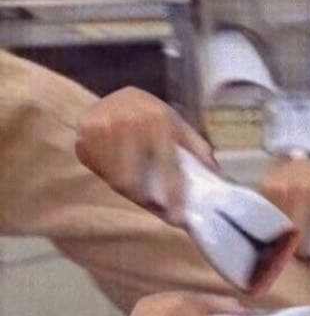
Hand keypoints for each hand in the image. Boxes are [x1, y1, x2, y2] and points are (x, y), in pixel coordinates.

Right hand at [76, 87, 216, 224]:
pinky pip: (99, 171)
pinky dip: (110, 178)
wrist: (113, 96)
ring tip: (138, 188)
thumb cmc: (152, 115)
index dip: (172, 195)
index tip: (177, 219)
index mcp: (160, 120)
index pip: (168, 166)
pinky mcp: (85, 135)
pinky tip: (118, 171)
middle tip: (156, 206)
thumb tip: (218, 177)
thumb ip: (196, 149)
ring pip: (115, 179)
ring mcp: (103, 128)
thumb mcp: (178, 125)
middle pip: (133, 181)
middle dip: (146, 199)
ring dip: (129, 190)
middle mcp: (130, 122)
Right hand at [260, 157, 309, 276]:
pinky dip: (270, 230)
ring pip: (282, 232)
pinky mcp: (266, 190)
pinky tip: (272, 232)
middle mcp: (306, 193)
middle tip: (303, 257)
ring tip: (286, 245)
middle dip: (302, 253)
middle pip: (301, 238)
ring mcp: (284, 191)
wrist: (297, 157)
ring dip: (284, 243)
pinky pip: (267, 220)